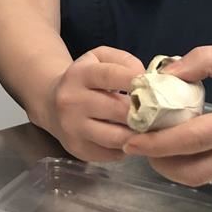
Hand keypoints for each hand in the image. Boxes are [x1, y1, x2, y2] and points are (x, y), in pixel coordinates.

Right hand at [45, 47, 144, 162]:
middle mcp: (72, 101)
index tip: (154, 85)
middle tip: (161, 113)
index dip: (134, 80)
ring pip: (115, 137)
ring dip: (138, 135)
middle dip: (144, 112)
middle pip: (117, 110)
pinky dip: (126, 148)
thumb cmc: (85, 79)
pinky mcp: (77, 149)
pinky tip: (131, 139)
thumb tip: (145, 78)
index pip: (109, 75)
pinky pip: (111, 153)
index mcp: (80, 75)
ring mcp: (73, 128)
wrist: (51, 102)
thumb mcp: (99, 58)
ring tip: (151, 129)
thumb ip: (123, 60)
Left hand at [122, 46, 211, 185]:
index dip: (158, 144)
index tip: (132, 139)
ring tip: (159, 147)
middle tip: (140, 146)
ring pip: (207, 179)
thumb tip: (163, 76)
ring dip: (178, 168)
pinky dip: (198, 165)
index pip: (193, 140)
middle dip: (161, 164)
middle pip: (194, 173)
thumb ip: (201, 62)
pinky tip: (186, 147)